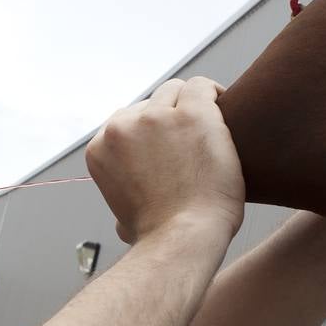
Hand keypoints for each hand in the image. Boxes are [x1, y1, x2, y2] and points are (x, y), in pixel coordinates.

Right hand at [86, 77, 244, 243]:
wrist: (182, 238)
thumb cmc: (159, 236)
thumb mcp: (123, 221)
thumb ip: (123, 205)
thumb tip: (124, 220)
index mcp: (100, 147)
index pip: (126, 121)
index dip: (150, 131)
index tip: (170, 143)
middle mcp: (122, 127)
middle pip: (149, 104)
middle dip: (170, 117)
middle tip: (193, 136)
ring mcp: (156, 117)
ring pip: (175, 91)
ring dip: (190, 103)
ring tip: (211, 121)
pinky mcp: (192, 114)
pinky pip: (201, 87)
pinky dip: (213, 94)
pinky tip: (224, 108)